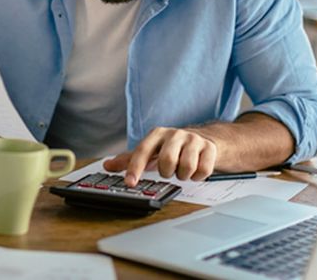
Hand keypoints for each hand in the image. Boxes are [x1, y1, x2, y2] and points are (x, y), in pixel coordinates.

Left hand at [103, 127, 217, 186]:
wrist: (205, 140)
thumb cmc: (173, 148)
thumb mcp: (151, 151)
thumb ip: (129, 160)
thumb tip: (107, 165)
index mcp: (157, 134)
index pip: (142, 151)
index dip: (135, 168)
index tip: (129, 183)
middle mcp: (175, 134)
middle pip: (167, 161)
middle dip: (167, 172)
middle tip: (169, 170)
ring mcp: (194, 140)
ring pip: (186, 168)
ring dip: (183, 175)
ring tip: (182, 170)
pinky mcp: (210, 148)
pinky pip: (202, 171)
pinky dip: (198, 176)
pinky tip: (196, 170)